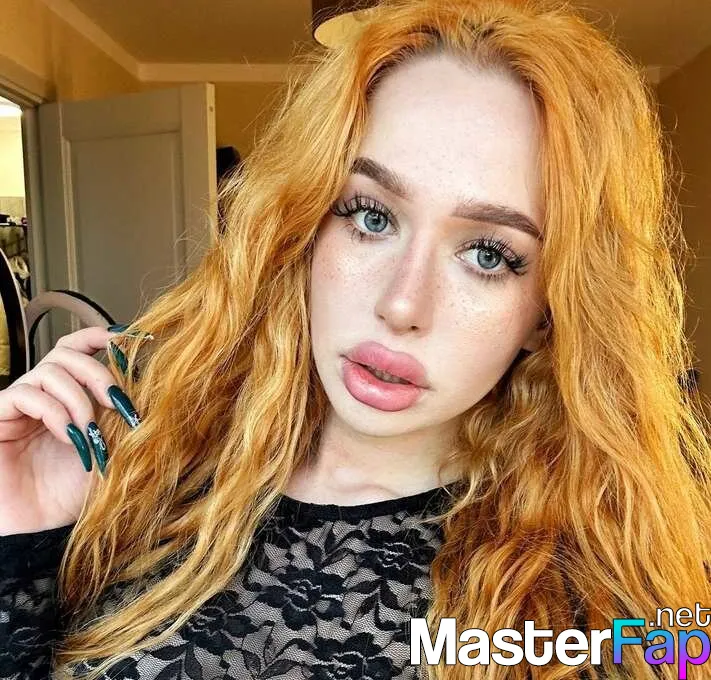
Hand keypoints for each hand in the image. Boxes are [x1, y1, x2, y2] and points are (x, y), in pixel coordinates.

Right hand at [0, 326, 140, 534]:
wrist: (34, 528)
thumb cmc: (68, 493)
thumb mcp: (109, 451)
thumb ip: (123, 420)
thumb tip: (153, 390)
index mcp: (70, 395)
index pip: (79, 349)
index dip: (100, 336)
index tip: (130, 339)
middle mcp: (44, 393)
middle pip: (68, 353)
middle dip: (99, 372)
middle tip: (118, 403)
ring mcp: (20, 404)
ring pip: (50, 370)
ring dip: (79, 398)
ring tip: (90, 431)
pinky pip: (25, 394)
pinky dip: (54, 411)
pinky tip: (67, 435)